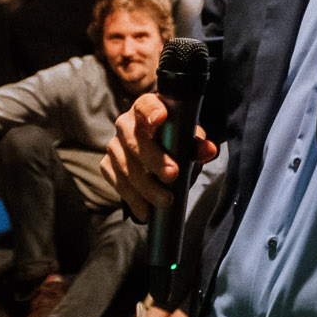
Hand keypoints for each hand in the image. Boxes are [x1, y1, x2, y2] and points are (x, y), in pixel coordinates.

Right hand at [102, 95, 217, 220]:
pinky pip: (117, 182)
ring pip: (125, 165)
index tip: (161, 118)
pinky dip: (133, 198)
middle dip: (154, 160)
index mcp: (147, 108)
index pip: (146, 104)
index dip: (151, 111)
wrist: (159, 156)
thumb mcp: (189, 141)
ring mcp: (114, 145)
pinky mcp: (107, 165)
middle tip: (172, 176)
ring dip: (146, 186)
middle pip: (134, 140)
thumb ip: (198, 144)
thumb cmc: (175, 143)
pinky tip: (146, 211)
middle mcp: (125, 124)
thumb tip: (209, 150)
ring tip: (165, 201)